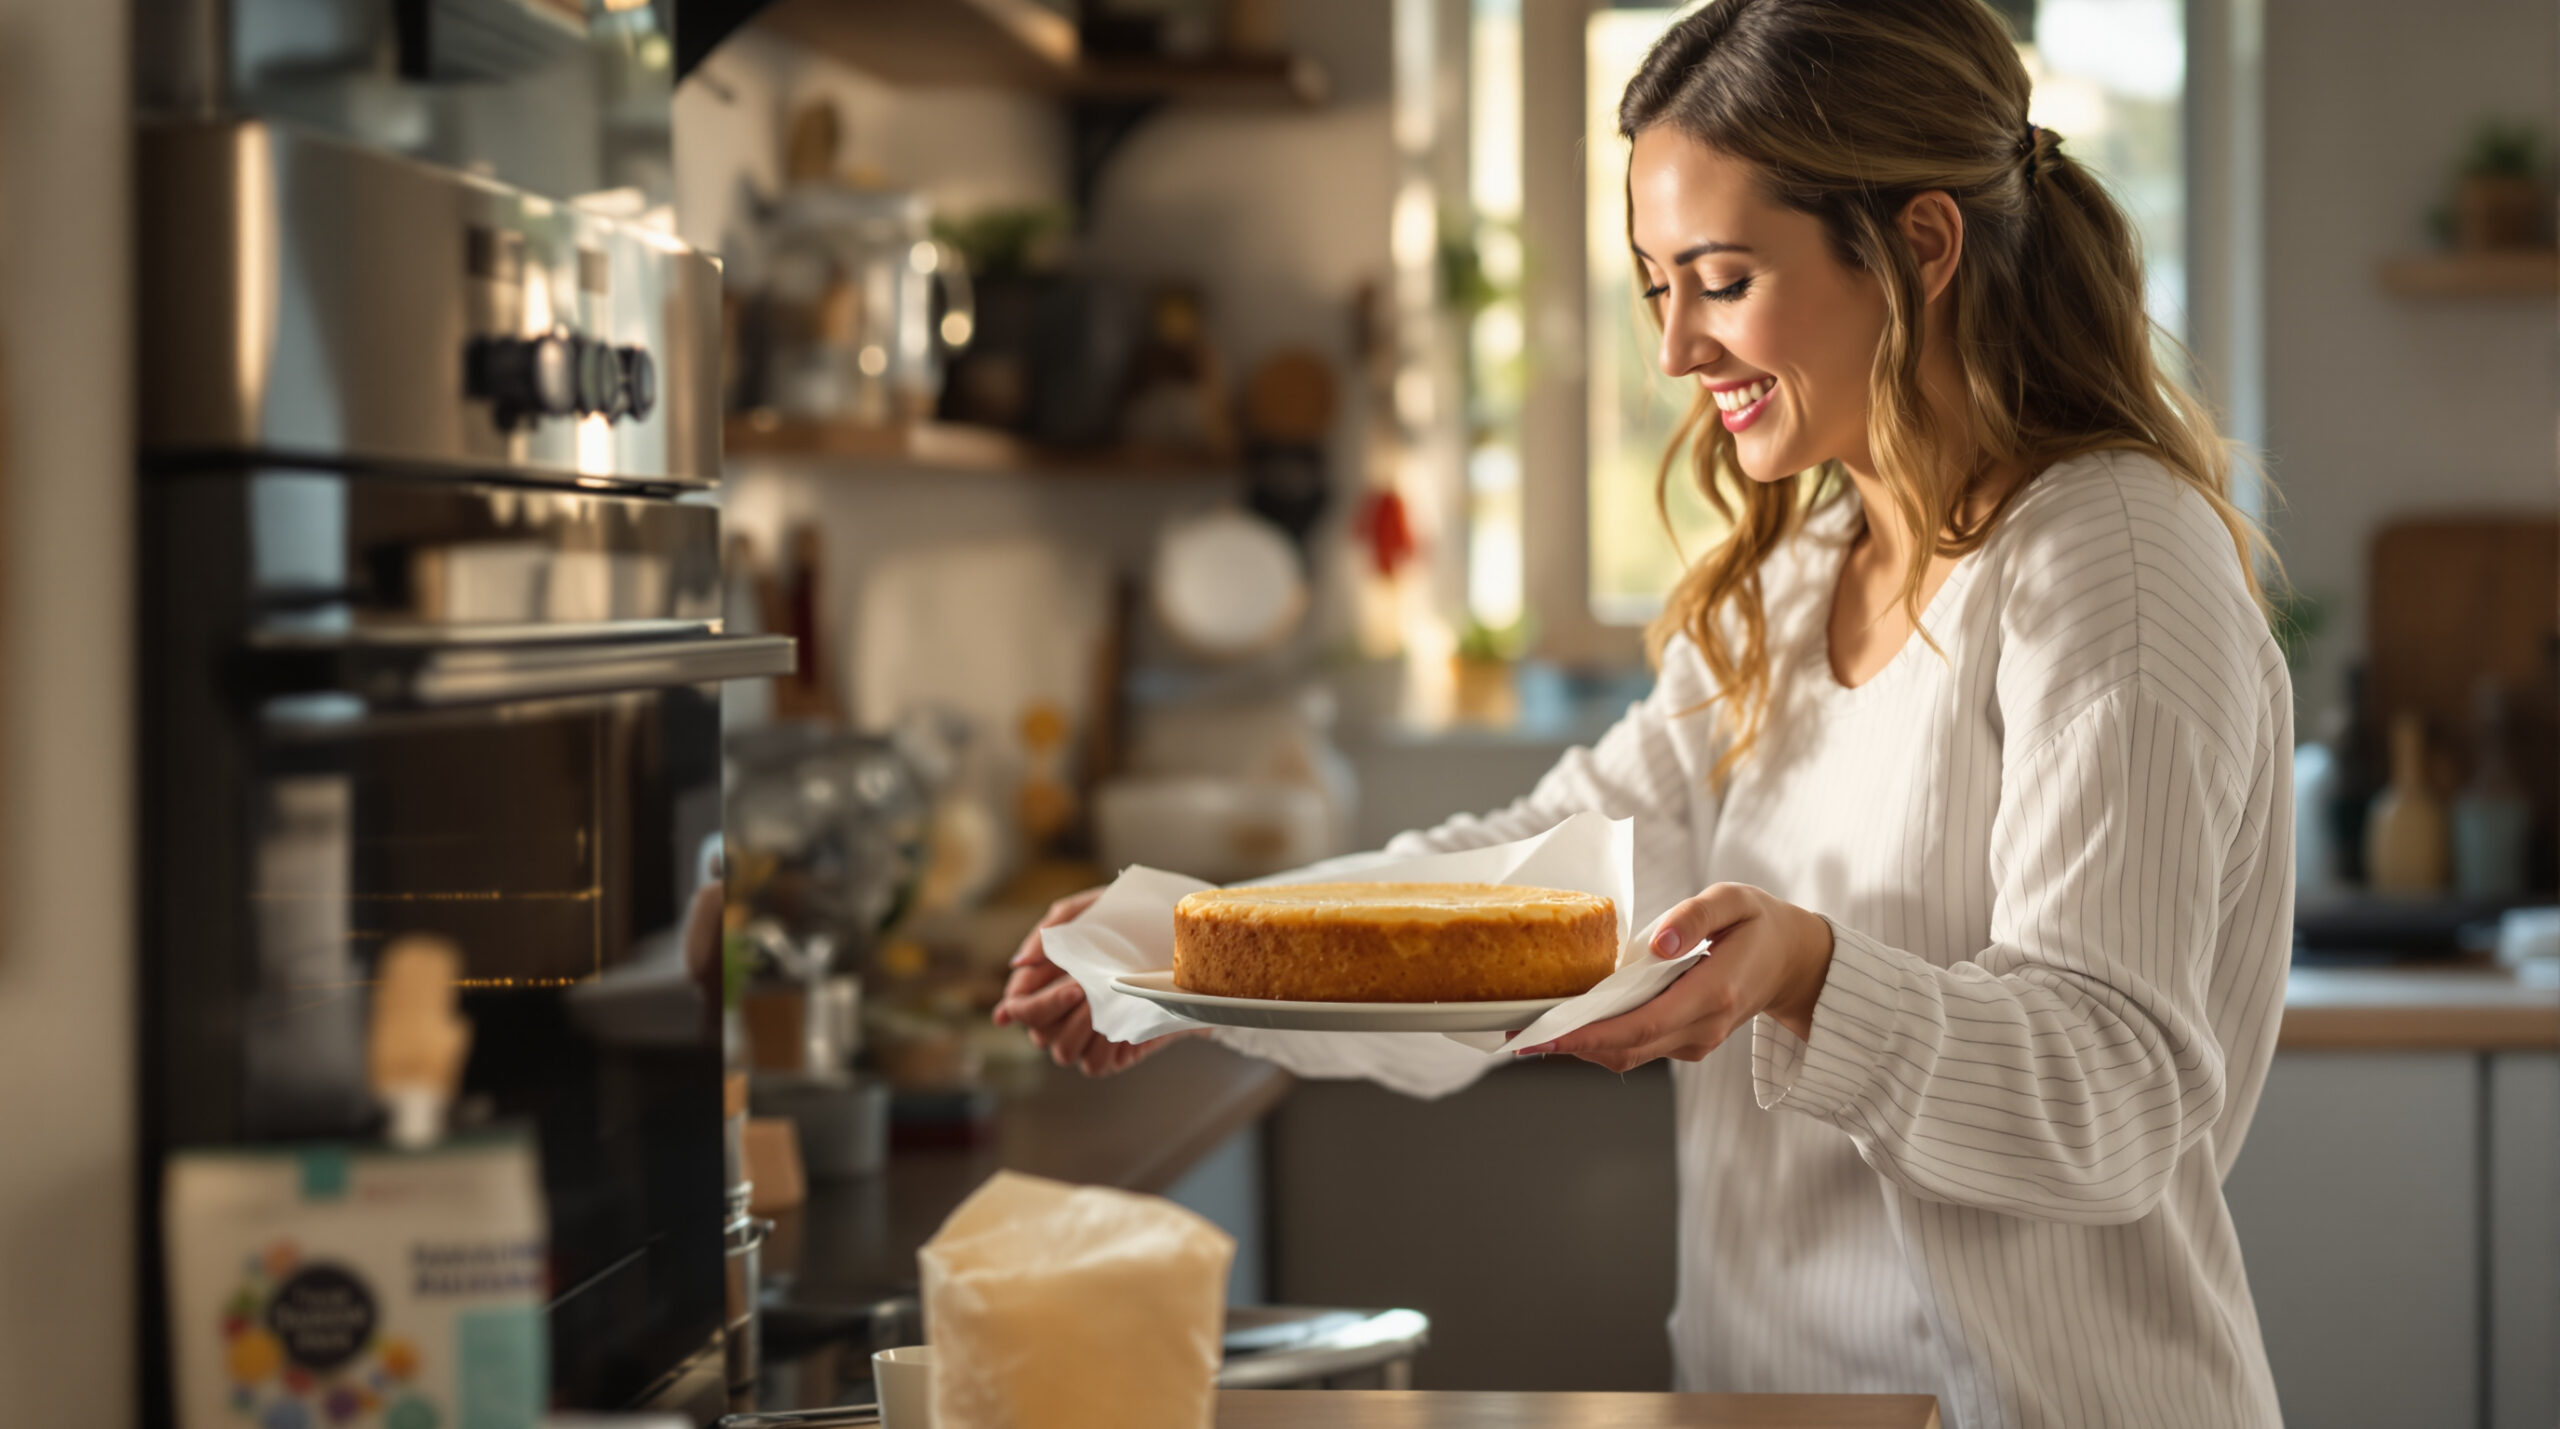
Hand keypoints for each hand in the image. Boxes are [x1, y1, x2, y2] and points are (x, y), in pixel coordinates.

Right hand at [990, 887, 1202, 1075]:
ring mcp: (1090, 1034)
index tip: (1032, 995)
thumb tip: (1017, 963)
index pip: (1018, 1004)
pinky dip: (1101, 1046)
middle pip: (1036, 1031)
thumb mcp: (1087, 911)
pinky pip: (1094, 1064)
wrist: (1182, 938)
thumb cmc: (1129, 919)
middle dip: (1051, 1010)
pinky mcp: (1116, 1052)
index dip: (1016, 1007)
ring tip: (1103, 998)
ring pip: (1062, 1051)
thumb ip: (1048, 933)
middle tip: (1079, 987)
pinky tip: (1118, 1022)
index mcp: (1049, 981)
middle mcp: (1064, 1013)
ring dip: (1079, 1026)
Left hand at [1516, 883, 1833, 1071]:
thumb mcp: (1735, 901)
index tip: (1546, 1034)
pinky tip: (1569, 1024)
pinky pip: (1637, 1047)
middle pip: (1627, 1048)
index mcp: (1714, 994)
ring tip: (1530, 1030)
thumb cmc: (1759, 924)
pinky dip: (1601, 1040)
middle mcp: (1703, 1028)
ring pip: (1628, 1054)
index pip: (1643, 1024)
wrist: (1793, 961)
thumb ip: (1696, 918)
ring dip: (1580, 1046)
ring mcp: (1696, 1041)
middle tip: (1517, 1034)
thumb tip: (1658, 943)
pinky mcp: (1686, 1041)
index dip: (1591, 1034)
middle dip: (1571, 1045)